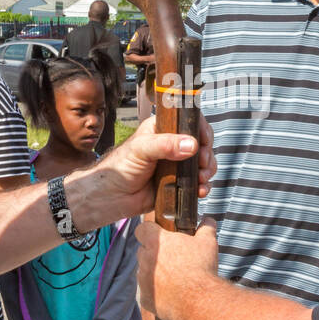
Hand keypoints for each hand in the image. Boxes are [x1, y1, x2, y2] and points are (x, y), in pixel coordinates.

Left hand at [91, 115, 215, 218]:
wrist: (111, 197)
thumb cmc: (119, 168)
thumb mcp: (141, 149)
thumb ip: (165, 145)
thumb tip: (191, 144)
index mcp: (162, 129)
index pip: (189, 122)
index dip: (201, 130)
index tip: (205, 140)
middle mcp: (171, 145)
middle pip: (201, 144)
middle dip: (207, 154)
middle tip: (202, 164)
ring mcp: (176, 164)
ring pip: (202, 163)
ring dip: (207, 171)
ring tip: (201, 179)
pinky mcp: (178, 183)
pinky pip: (196, 182)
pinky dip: (202, 186)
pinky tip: (200, 190)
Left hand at [135, 217, 219, 319]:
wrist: (198, 300)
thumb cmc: (202, 268)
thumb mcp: (207, 243)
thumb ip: (205, 228)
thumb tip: (208, 219)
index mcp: (156, 242)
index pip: (142, 229)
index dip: (149, 231)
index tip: (158, 236)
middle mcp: (145, 259)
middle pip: (143, 251)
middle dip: (154, 254)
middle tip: (172, 259)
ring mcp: (143, 279)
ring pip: (144, 272)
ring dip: (154, 273)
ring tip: (174, 278)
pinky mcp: (144, 298)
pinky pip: (147, 292)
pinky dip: (156, 293)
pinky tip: (171, 294)